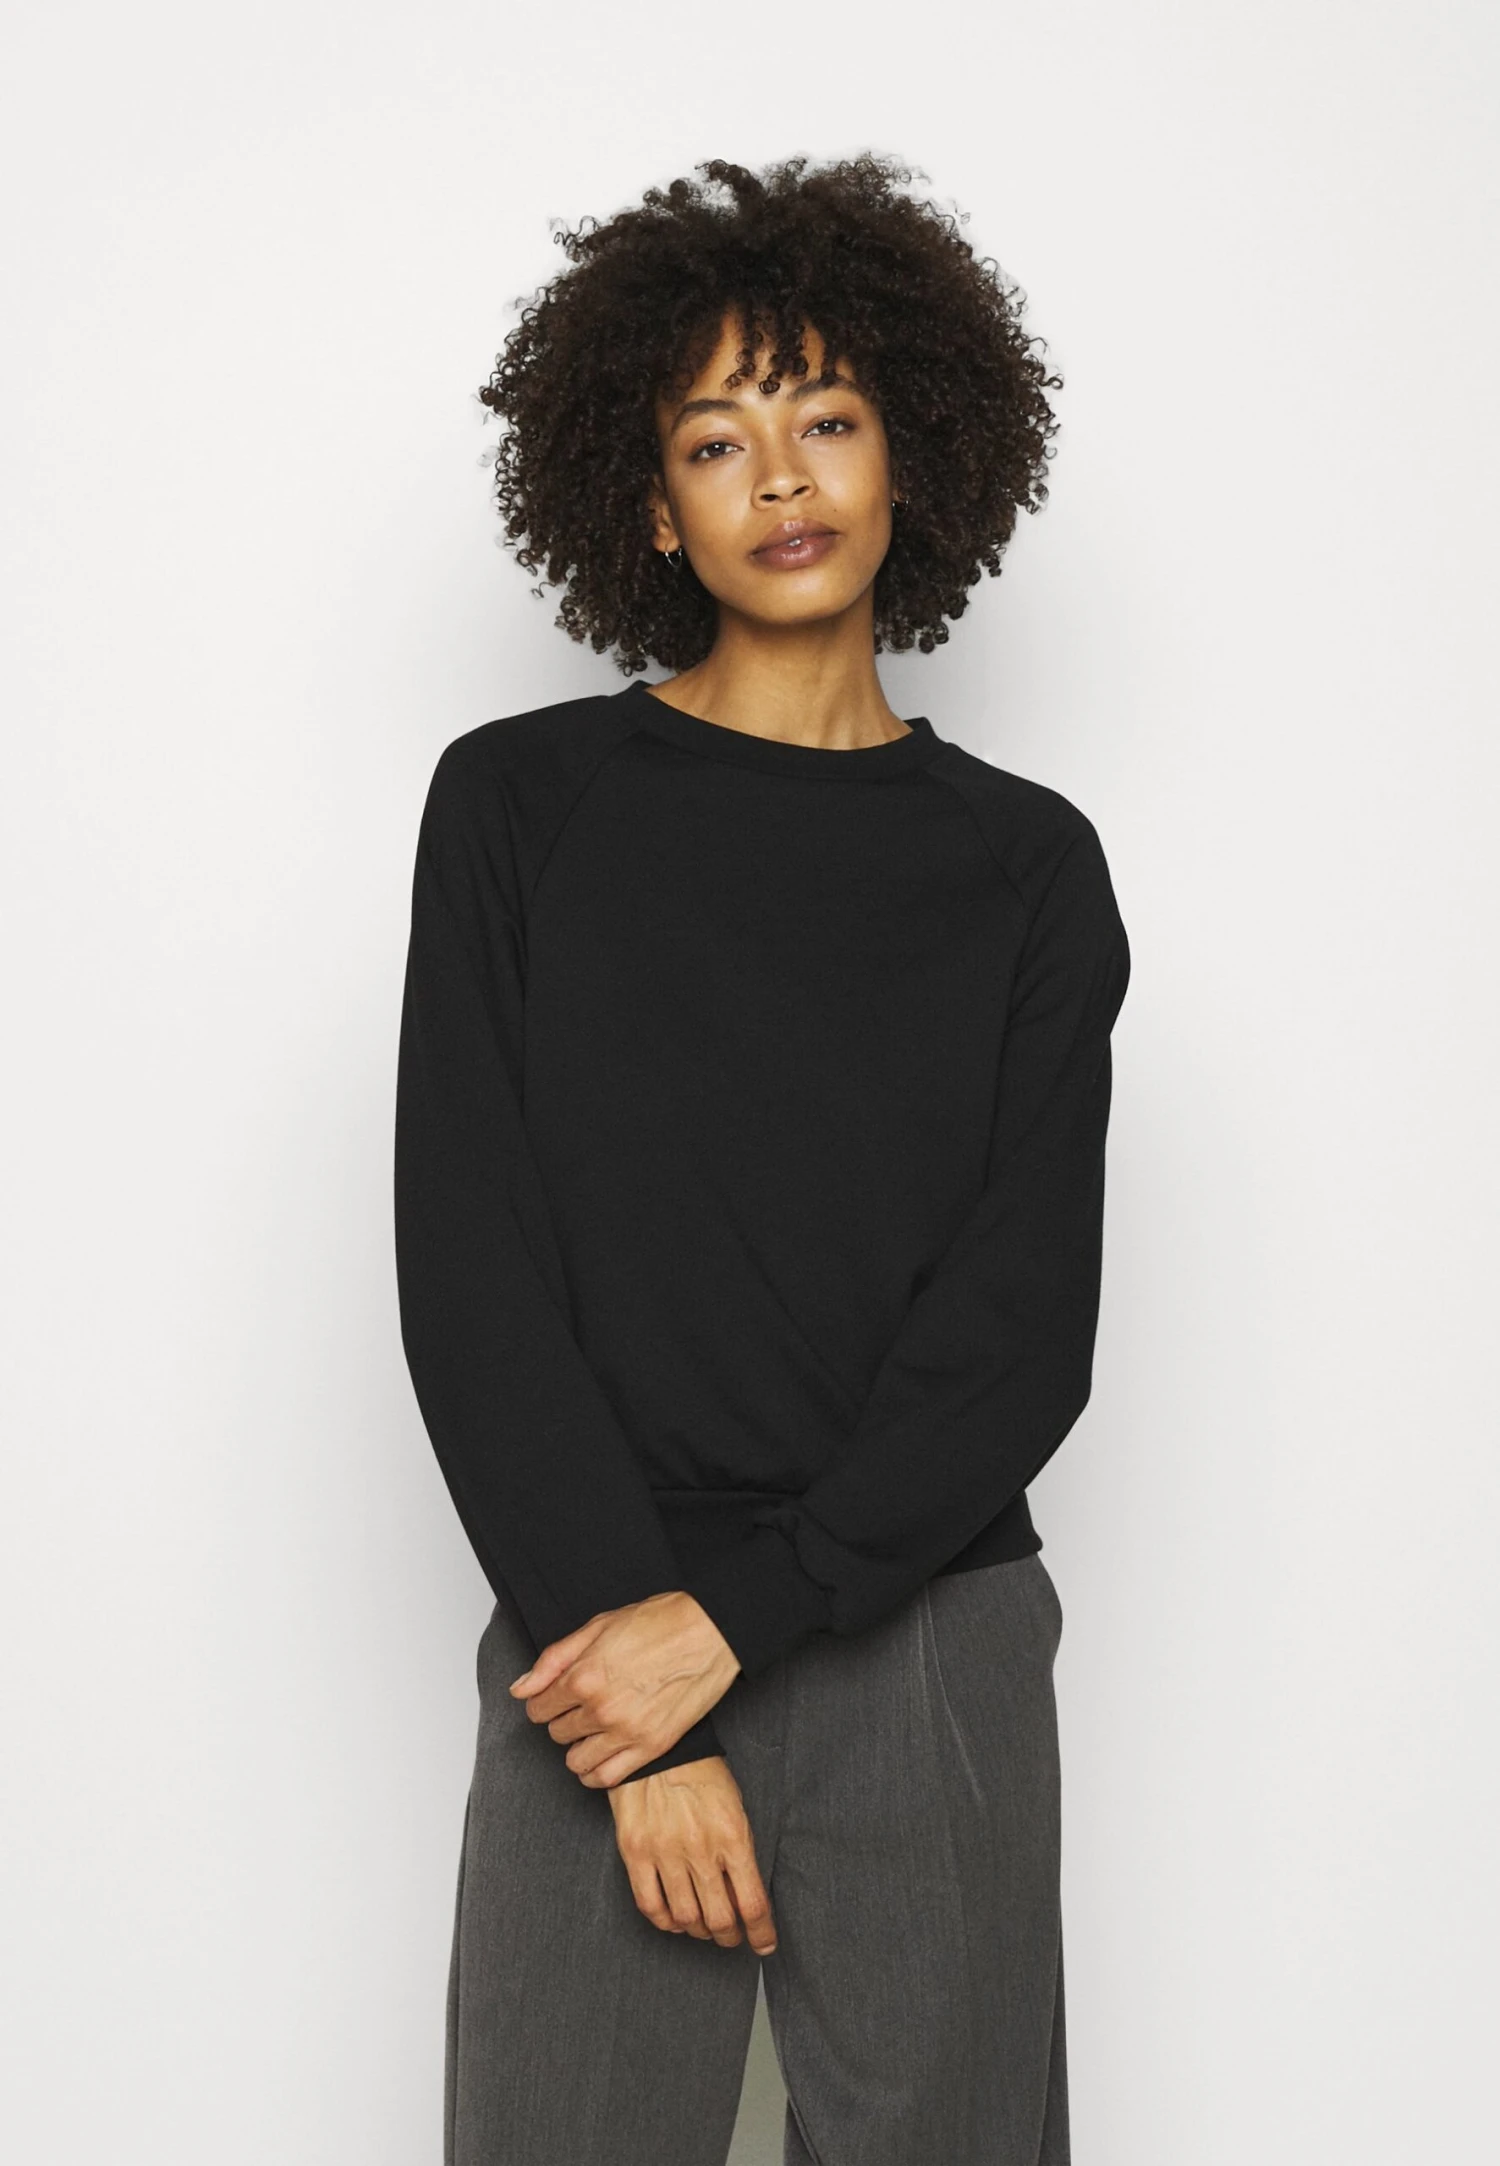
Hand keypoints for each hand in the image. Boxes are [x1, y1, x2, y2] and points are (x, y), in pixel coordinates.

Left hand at [508, 1590, 740, 1787]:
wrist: (711, 1632)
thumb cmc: (660, 1622)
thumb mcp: (598, 1627)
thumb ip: (554, 1659)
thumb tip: (522, 1688)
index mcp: (584, 1676)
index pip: (538, 1708)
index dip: (544, 1701)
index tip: (555, 1697)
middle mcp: (601, 1709)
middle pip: (557, 1734)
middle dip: (564, 1720)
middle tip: (583, 1706)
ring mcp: (627, 1732)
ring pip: (576, 1761)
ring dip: (579, 1748)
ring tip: (593, 1731)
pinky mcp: (651, 1748)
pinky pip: (607, 1779)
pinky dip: (597, 1773)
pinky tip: (602, 1756)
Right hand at [608, 1754, 778, 1953]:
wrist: (660, 1748)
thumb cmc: (703, 1775)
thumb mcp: (736, 1808)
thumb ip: (740, 1853)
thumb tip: (743, 1898)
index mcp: (733, 1836)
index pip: (753, 1904)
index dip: (762, 1933)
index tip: (765, 1944)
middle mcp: (701, 1849)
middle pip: (720, 1919)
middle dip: (730, 1936)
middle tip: (731, 1936)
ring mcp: (666, 1852)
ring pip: (686, 1918)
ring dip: (699, 1931)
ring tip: (703, 1926)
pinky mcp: (636, 1852)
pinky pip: (651, 1905)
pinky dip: (666, 1922)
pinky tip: (674, 1919)